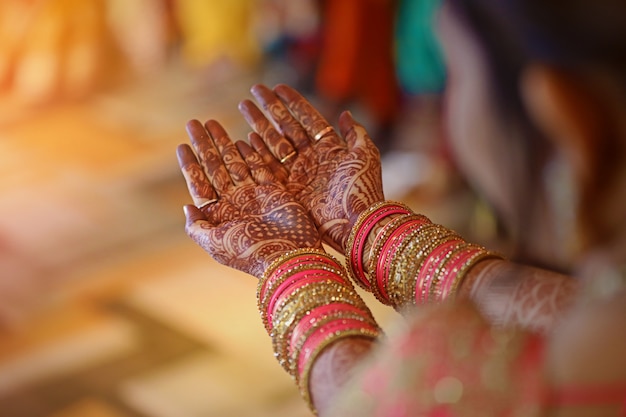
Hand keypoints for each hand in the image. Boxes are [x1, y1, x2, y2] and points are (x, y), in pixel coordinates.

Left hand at [177, 119, 321, 277]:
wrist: (288, 256)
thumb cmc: (250, 253)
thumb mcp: (215, 244)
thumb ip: (197, 227)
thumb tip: (186, 207)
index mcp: (219, 214)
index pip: (199, 183)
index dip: (190, 164)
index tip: (182, 145)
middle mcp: (235, 202)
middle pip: (215, 167)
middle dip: (205, 145)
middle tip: (194, 122)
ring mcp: (255, 195)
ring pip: (236, 162)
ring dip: (224, 143)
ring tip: (213, 122)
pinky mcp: (275, 190)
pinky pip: (261, 166)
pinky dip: (251, 152)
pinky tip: (241, 138)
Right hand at [238, 84, 383, 251]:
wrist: (355, 223)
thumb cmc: (363, 189)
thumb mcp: (365, 155)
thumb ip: (355, 133)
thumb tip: (345, 113)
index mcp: (329, 147)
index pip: (307, 118)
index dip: (293, 102)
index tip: (278, 87)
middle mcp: (311, 158)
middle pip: (286, 127)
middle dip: (270, 108)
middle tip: (254, 89)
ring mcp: (298, 173)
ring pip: (274, 143)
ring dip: (259, 124)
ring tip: (243, 106)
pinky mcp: (288, 189)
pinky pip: (269, 166)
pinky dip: (257, 151)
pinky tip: (245, 136)